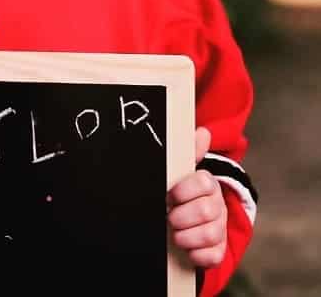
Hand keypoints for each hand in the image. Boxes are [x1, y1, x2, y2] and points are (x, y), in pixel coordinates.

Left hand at [167, 127, 226, 267]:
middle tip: (169, 216)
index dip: (184, 191)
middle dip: (182, 216)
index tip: (169, 195)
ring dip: (187, 235)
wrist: (182, 217)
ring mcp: (219, 227)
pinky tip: (186, 248)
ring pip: (211, 234)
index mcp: (207, 183)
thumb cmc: (180, 190)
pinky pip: (213, 255)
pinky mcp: (218, 249)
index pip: (204, 183)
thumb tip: (202, 132)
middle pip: (206, 211)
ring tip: (174, 232)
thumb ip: (189, 150)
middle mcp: (217, 205)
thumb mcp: (180, 170)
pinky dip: (197, 254)